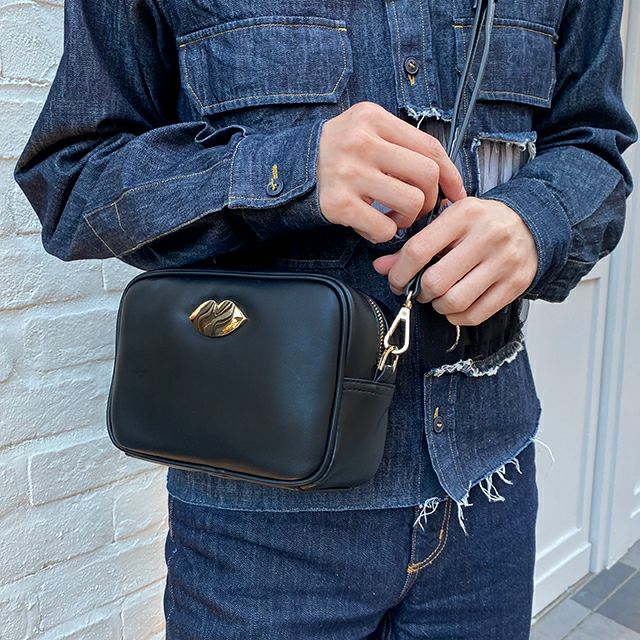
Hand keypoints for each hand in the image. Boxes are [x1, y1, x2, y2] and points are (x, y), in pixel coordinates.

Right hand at [316, 101, 465, 242]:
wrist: (288, 168)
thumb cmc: (336, 154)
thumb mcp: (365, 130)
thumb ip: (400, 144)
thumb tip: (445, 176)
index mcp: (373, 118)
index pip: (430, 147)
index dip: (450, 175)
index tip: (455, 194)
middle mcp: (361, 142)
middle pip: (426, 175)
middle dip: (429, 200)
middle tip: (416, 209)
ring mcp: (348, 173)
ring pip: (410, 203)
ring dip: (408, 219)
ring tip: (393, 218)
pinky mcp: (338, 203)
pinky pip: (383, 228)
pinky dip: (383, 234)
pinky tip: (371, 225)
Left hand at [371, 197, 538, 325]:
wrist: (531, 224)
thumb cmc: (481, 223)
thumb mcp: (449, 222)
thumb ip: (415, 244)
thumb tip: (381, 267)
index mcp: (465, 214)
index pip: (419, 250)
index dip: (399, 272)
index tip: (395, 280)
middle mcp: (487, 236)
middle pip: (435, 281)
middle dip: (419, 292)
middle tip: (419, 290)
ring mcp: (504, 262)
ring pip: (454, 301)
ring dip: (438, 306)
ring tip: (439, 297)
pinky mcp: (515, 284)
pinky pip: (475, 315)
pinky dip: (457, 317)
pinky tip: (455, 306)